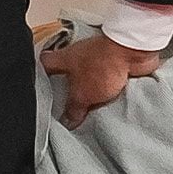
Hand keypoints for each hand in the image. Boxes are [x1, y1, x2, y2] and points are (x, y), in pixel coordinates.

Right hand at [40, 30, 164, 119]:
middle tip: (66, 107)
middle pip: (66, 72)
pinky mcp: (113, 63)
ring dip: (88, 91)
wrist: (132, 53)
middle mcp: (78, 56)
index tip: (39, 89)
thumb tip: (68, 120)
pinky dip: (105, 91)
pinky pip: (105, 81)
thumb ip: (73, 108)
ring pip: (87, 78)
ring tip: (87, 110)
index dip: (39, 75)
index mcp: (64, 58)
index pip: (44, 64)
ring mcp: (97, 58)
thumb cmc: (104, 63)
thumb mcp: (82, 94)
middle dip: (67, 89)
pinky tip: (106, 103)